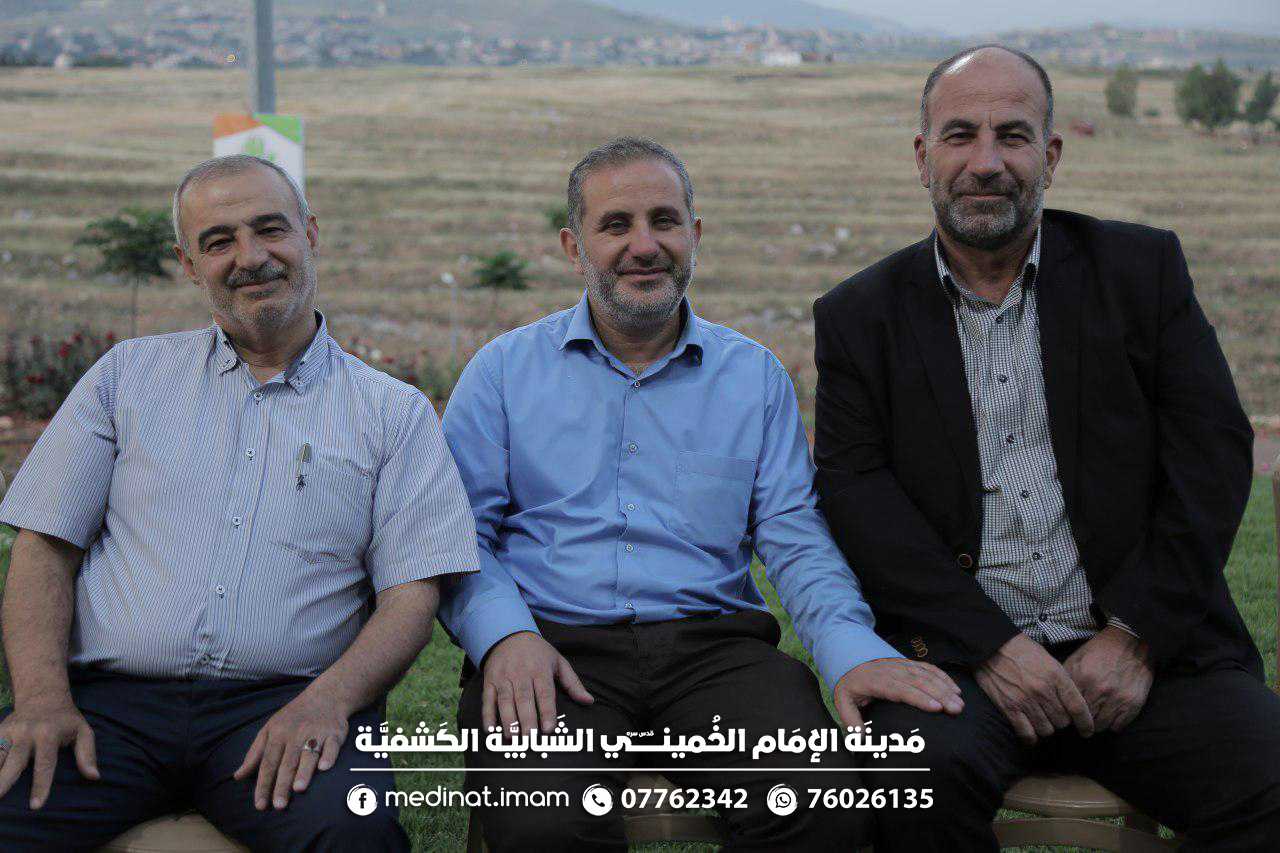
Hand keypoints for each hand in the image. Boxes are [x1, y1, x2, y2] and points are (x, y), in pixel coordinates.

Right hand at [0, 698, 98, 808]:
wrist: (43, 696)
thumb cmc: (65, 720)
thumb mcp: (83, 731)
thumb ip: (88, 754)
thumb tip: (94, 776)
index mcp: (49, 734)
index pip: (45, 764)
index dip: (40, 785)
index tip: (35, 806)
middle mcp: (26, 733)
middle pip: (13, 762)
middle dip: (4, 782)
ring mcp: (9, 732)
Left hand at [233, 685, 348, 810]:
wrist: (326, 695)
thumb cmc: (294, 716)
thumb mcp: (270, 729)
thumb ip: (254, 753)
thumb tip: (238, 776)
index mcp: (278, 733)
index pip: (268, 763)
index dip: (263, 784)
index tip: (260, 804)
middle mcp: (296, 733)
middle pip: (287, 762)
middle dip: (282, 784)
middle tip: (278, 805)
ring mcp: (316, 732)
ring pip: (308, 754)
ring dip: (303, 771)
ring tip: (298, 789)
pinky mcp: (335, 732)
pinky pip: (332, 746)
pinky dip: (329, 756)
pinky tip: (324, 767)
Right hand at [482, 631, 592, 735]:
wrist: (509, 634)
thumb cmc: (538, 653)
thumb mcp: (558, 662)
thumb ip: (573, 683)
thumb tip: (589, 701)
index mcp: (540, 670)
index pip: (545, 693)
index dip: (546, 711)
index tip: (549, 729)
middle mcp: (521, 673)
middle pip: (524, 699)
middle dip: (526, 720)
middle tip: (529, 739)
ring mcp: (503, 677)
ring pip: (505, 700)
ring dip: (508, 721)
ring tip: (512, 739)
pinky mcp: (490, 681)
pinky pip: (488, 699)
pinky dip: (487, 715)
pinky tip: (490, 730)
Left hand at [833, 658, 963, 728]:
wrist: (848, 656)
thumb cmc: (849, 684)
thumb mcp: (842, 701)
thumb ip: (851, 721)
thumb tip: (861, 740)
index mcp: (876, 681)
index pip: (899, 689)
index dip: (918, 697)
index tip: (935, 707)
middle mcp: (891, 671)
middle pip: (918, 682)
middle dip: (939, 695)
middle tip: (956, 709)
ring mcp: (901, 665)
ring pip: (926, 675)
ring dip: (945, 687)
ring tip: (960, 703)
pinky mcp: (908, 663)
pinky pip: (928, 668)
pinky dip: (943, 677)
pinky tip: (955, 689)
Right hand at [975, 633, 1093, 744]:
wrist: (993, 646)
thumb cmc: (1023, 651)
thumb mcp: (1050, 661)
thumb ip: (1062, 682)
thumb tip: (1072, 704)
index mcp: (1056, 677)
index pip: (1078, 708)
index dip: (1086, 723)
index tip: (1087, 731)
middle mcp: (1043, 691)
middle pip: (1062, 721)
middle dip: (1061, 720)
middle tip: (1054, 715)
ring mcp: (1025, 700)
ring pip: (1046, 730)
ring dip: (1046, 727)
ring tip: (1041, 720)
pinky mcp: (1009, 707)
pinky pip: (1026, 733)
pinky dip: (1031, 739)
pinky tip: (1031, 735)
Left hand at [1062, 626, 1152, 731]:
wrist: (1129, 642)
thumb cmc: (1100, 651)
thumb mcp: (1077, 658)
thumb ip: (1067, 678)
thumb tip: (1056, 697)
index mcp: (1083, 678)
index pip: (1069, 707)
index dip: (1067, 712)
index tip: (1068, 714)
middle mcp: (1100, 691)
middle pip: (1084, 719)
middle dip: (1081, 720)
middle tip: (1081, 719)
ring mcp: (1118, 699)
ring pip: (1101, 726)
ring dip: (1096, 724)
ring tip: (1095, 717)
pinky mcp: (1133, 704)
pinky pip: (1118, 727)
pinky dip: (1112, 724)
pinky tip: (1109, 716)